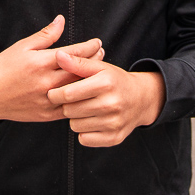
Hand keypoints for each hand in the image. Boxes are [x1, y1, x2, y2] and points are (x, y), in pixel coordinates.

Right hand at [0, 15, 104, 122]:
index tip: (97, 42)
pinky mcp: (47, 114)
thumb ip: (45, 35)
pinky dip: (80, 100)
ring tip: (98, 71)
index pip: (73, 53)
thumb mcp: (22, 46)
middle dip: (94, 61)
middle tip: (102, 54)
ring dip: (90, 80)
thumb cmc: (3, 69)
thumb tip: (60, 21)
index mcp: (41, 63)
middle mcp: (46, 82)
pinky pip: (70, 108)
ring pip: (77, 91)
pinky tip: (86, 92)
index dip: (89, 47)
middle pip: (79, 71)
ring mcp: (48, 100)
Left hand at [47, 52, 164, 146]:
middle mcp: (111, 104)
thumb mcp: (100, 67)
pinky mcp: (114, 138)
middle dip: (66, 105)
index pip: (68, 94)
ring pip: (75, 126)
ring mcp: (113, 123)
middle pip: (69, 110)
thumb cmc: (115, 81)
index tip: (52, 93)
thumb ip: (77, 62)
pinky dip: (84, 132)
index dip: (55, 94)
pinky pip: (84, 139)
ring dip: (75, 118)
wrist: (141, 99)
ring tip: (84, 109)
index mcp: (105, 83)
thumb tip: (58, 55)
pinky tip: (91, 121)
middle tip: (74, 100)